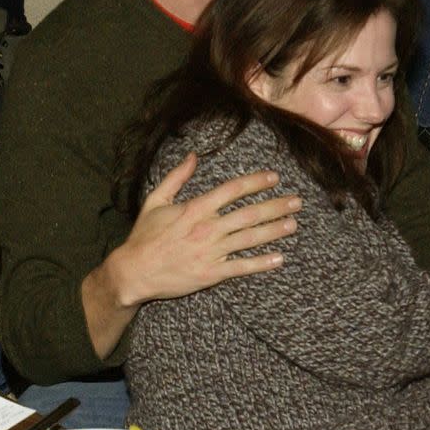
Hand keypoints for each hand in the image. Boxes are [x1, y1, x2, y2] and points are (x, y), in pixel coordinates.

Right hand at [113, 153, 300, 305]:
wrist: (133, 272)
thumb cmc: (144, 236)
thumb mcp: (156, 201)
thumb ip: (177, 177)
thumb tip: (193, 156)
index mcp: (196, 208)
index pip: (233, 190)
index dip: (256, 182)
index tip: (274, 177)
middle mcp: (207, 228)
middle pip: (249, 214)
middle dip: (275, 206)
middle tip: (296, 202)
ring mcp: (211, 252)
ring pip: (250, 239)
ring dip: (274, 230)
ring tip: (293, 224)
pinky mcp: (211, 274)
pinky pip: (241, 267)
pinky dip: (261, 263)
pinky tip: (278, 258)